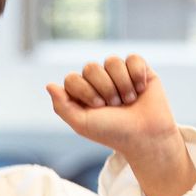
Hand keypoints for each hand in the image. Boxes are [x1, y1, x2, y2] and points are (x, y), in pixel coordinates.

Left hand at [46, 54, 195, 195]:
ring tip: (130, 100)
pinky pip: (132, 58)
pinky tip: (141, 89)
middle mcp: (99, 81)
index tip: (98, 108)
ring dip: (122, 84)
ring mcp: (118, 74)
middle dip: (104, 88)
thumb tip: (49, 85)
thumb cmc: (113, 133)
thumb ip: (62, 106)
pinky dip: (137, 75)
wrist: (145, 136)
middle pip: (91, 67)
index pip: (72, 78)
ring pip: (112, 61)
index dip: (85, 91)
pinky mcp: (139, 69)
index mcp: (82, 93)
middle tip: (115, 105)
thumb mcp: (82, 124)